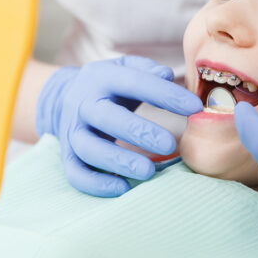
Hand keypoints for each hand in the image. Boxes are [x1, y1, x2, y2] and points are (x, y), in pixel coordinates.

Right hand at [35, 56, 202, 196]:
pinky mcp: (67, 155)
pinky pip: (76, 173)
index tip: (194, 107)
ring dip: (119, 161)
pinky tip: (123, 188)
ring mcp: (73, 131)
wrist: (63, 98)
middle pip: (108, 118)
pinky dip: (97, 184)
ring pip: (90, 149)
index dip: (165, 94)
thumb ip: (147, 70)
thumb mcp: (125, 69)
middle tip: (170, 144)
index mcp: (101, 78)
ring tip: (149, 172)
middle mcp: (83, 104)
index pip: (134, 83)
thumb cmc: (110, 87)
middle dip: (140, 132)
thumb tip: (167, 75)